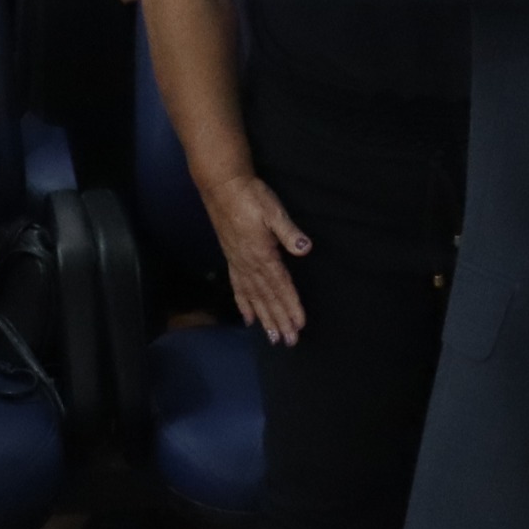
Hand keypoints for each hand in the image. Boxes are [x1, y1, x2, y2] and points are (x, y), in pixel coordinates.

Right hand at [200, 173, 312, 343]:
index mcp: (262, 254)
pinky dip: (244, 304)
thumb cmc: (251, 196)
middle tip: (289, 341)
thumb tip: (305, 248)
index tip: (299, 324)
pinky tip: (248, 319)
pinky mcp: (232, 259)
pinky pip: (238, 287)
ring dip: (264, 318)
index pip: (281, 285)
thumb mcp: (273, 210)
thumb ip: (288, 232)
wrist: (223, 187)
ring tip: (272, 337)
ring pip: (253, 297)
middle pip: (267, 297)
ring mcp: (238, 263)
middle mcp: (249, 264)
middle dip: (279, 320)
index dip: (291, 305)